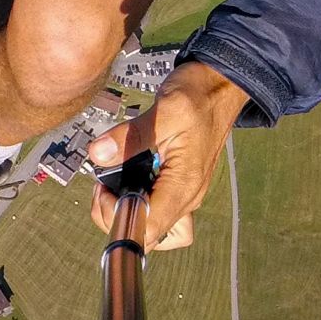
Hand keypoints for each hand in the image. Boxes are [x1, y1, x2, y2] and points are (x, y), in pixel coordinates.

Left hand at [87, 62, 249, 250]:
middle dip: (116, 216)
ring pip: (154, 226)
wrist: (222, 85)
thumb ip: (131, 136)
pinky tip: (129, 178)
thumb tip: (98, 155)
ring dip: (127, 213)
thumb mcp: (166, 109)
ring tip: (113, 183)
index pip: (149, 229)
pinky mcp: (180, 183)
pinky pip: (159, 208)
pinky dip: (140, 202)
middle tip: (103, 184)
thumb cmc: (201, 94)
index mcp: (185, 185)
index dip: (117, 219)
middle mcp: (187, 196)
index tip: (102, 189)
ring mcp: (185, 192)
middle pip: (148, 234)